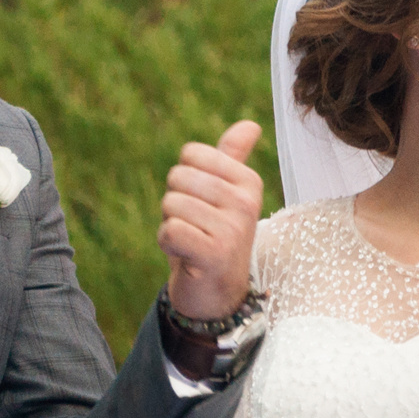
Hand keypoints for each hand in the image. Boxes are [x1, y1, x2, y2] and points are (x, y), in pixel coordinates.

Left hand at [158, 121, 262, 321]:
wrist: (218, 292)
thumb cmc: (216, 236)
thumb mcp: (226, 195)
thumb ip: (233, 158)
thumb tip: (250, 125)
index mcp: (248, 181)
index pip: (191, 154)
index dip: (183, 179)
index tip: (201, 203)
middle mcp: (246, 202)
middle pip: (178, 177)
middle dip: (175, 204)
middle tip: (196, 227)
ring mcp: (233, 228)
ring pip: (171, 204)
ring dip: (172, 226)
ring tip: (193, 242)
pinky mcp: (214, 253)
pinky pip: (169, 230)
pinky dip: (168, 245)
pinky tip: (187, 256)